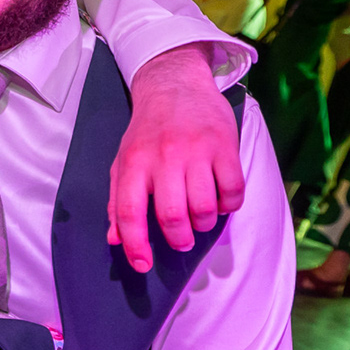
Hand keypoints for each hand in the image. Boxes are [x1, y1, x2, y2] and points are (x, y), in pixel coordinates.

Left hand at [107, 44, 245, 269]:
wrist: (174, 84)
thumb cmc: (147, 131)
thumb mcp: (123, 161)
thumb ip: (118, 201)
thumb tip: (115, 239)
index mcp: (134, 164)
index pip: (129, 213)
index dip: (135, 245)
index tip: (143, 264)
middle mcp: (164, 158)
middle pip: (171, 216)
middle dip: (178, 239)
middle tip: (180, 241)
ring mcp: (197, 151)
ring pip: (204, 208)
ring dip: (203, 224)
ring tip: (199, 219)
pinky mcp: (225, 146)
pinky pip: (234, 190)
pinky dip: (229, 206)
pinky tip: (221, 201)